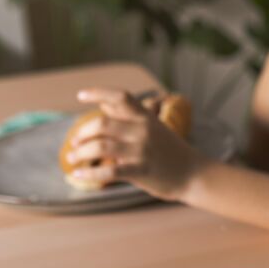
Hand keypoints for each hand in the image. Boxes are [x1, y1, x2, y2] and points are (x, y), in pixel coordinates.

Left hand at [65, 88, 204, 200]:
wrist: (194, 174)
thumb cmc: (171, 151)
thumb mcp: (154, 127)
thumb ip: (128, 116)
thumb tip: (104, 102)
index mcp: (146, 117)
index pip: (121, 97)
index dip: (98, 93)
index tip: (80, 96)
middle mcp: (143, 130)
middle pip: (101, 124)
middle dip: (82, 134)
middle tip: (75, 143)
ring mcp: (142, 150)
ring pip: (101, 147)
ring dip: (81, 153)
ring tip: (74, 159)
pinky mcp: (141, 170)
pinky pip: (110, 171)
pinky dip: (90, 173)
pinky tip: (79, 174)